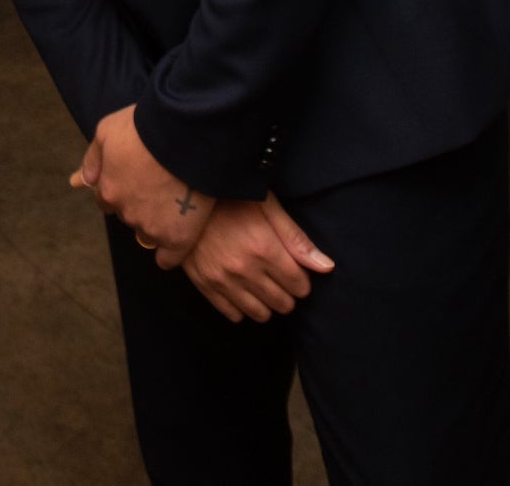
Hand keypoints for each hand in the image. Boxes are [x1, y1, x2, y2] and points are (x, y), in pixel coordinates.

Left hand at [71, 103, 210, 263]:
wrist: (185, 134)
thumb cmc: (144, 127)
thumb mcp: (107, 132)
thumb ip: (93, 159)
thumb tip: (81, 180)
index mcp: (107, 190)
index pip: (107, 201)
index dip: (122, 190)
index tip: (138, 181)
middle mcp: (125, 213)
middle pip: (128, 216)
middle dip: (139, 204)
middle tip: (159, 186)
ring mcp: (151, 227)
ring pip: (148, 233)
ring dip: (157, 222)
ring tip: (177, 202)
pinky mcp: (177, 238)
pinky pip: (168, 257)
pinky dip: (171, 252)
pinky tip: (178, 241)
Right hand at [180, 194, 333, 322]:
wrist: (183, 196)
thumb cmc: (229, 197)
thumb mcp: (267, 207)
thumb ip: (297, 239)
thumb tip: (326, 268)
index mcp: (264, 249)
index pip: (300, 286)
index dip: (302, 280)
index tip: (294, 270)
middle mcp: (244, 270)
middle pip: (283, 303)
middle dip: (288, 294)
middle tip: (280, 278)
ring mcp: (222, 280)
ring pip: (260, 313)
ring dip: (267, 304)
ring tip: (263, 286)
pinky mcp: (203, 284)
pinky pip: (231, 313)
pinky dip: (241, 308)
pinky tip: (242, 292)